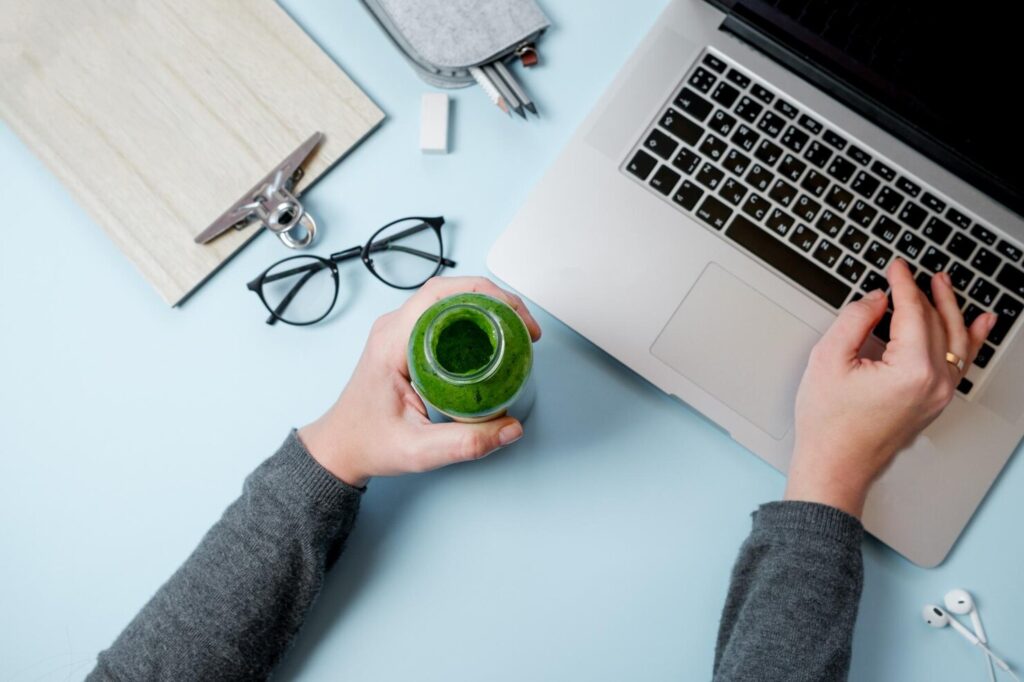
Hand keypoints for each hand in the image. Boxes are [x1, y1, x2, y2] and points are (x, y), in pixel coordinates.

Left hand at [298, 277, 541, 486]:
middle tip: (526, 327)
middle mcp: (394, 329)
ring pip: (449, 299)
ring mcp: (399, 331)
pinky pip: (443, 314)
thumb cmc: (368, 443)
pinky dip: (474, 317)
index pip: (440, 295)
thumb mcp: (418, 450)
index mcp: (392, 343)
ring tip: (516, 328)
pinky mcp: (406, 340)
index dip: (485, 294)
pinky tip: (494, 335)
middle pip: (451, 290)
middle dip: (496, 299)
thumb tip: (510, 430)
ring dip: (486, 306)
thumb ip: (465, 443)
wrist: (340, 448)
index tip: (515, 315)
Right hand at [785, 259, 996, 516]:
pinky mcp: (935, 403)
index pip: (914, 312)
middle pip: (937, 323)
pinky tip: (977, 326)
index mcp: (911, 370)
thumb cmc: (828, 424)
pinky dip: (970, 339)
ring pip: (956, 340)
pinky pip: (960, 363)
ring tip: (944, 285)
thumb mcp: (828, 360)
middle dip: (925, 293)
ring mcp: (939, 395)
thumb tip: (876, 300)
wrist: (835, 465)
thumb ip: (854, 320)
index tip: (896, 267)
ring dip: (951, 309)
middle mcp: (934, 382)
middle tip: (912, 273)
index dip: (903, 284)